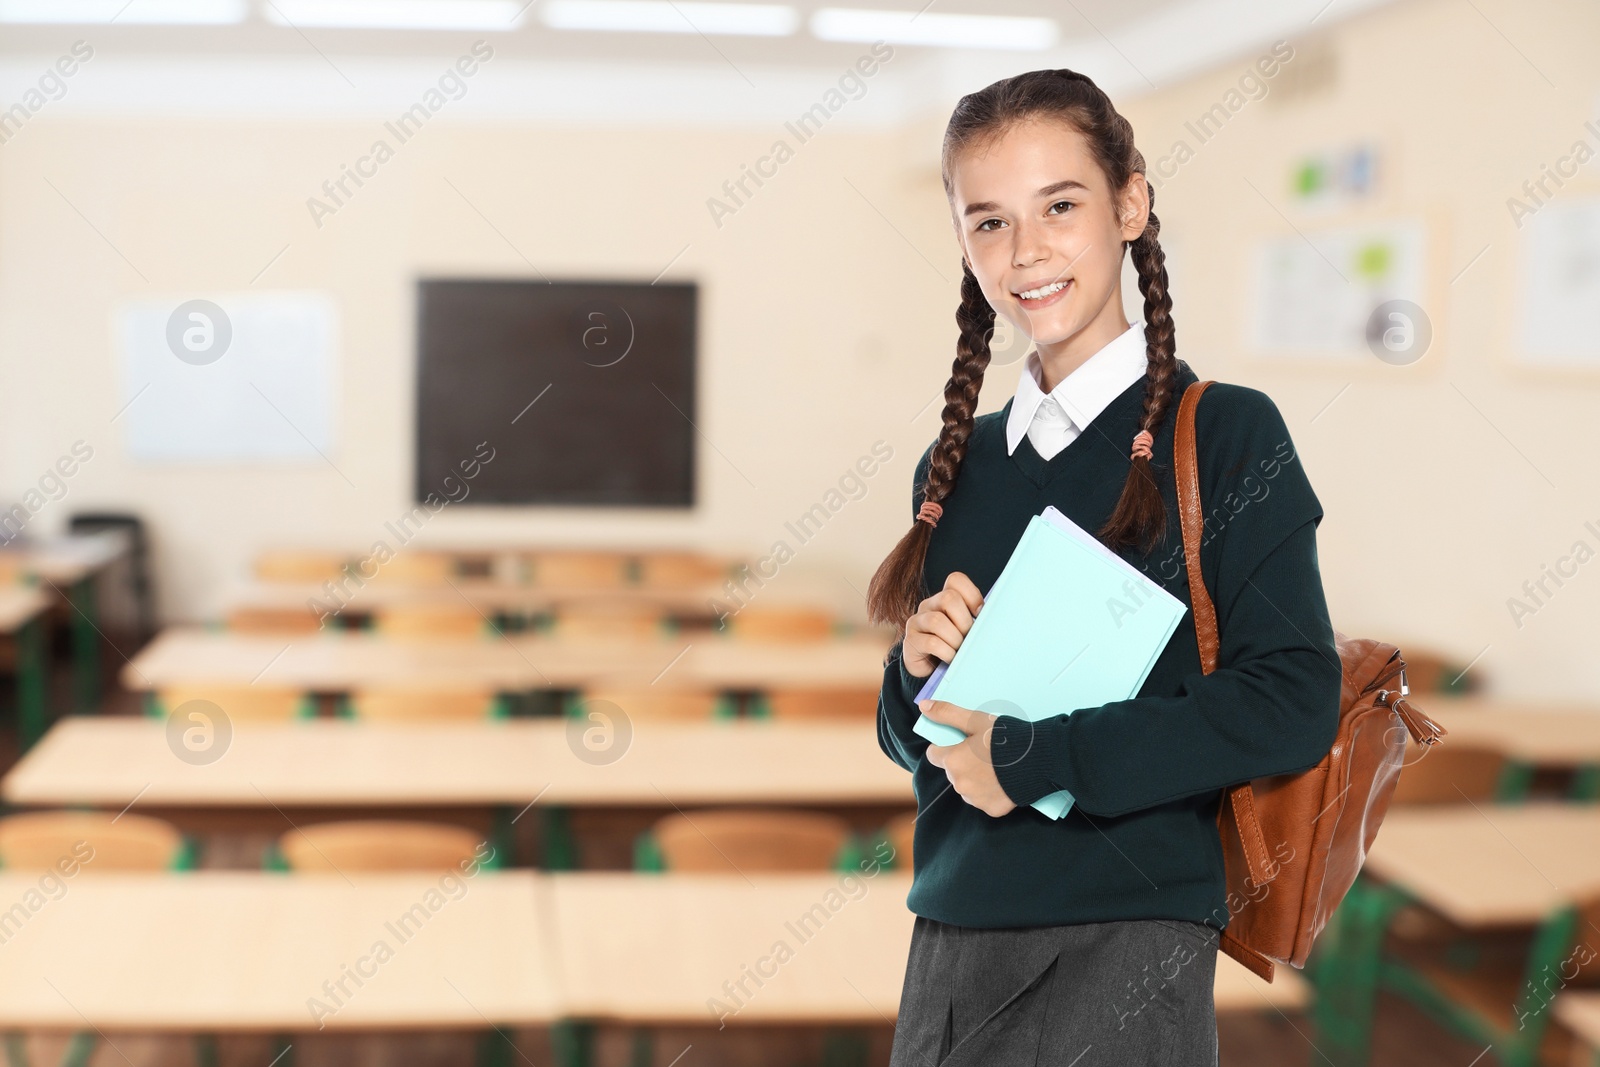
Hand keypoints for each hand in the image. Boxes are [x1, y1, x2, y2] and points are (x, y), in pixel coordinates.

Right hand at [902, 571, 983, 677]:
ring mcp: (917, 622)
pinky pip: (932, 643)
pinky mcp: (911, 640)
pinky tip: (950, 658)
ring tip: (959, 650)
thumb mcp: (967, 629)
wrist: (932, 669)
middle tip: (968, 637)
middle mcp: (928, 605)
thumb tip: (993, 618)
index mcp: (944, 597)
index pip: (955, 580)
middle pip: (948, 598)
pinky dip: (947, 653)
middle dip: (964, 621)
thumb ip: (977, 619)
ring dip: (955, 639)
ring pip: (938, 620)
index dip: (972, 595)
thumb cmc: (954, 646)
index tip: (980, 615)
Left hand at [920, 699, 1016, 817]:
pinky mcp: (992, 810)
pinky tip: (1004, 781)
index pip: (934, 755)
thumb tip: (924, 706)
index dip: (946, 747)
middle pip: (952, 771)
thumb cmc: (1006, 738)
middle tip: (985, 752)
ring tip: (996, 766)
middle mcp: (959, 784)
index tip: (962, 742)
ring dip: (975, 779)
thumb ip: (947, 713)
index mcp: (952, 761)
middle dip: (963, 762)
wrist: (1039, 760)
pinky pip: (984, 800)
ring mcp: (975, 799)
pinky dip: (991, 792)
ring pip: (967, 787)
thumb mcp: (976, 720)